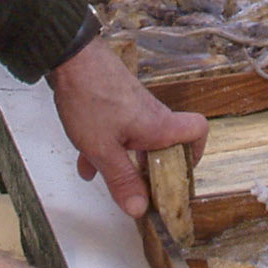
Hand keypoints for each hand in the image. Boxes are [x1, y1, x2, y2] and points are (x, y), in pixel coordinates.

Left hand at [49, 36, 207, 217]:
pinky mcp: (115, 100)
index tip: (178, 175)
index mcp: (159, 126)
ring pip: (135, 139)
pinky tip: (84, 160)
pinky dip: (105, 145)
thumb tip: (140, 210)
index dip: (195, 153)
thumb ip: (121, 180)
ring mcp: (133, 106)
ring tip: (102, 176)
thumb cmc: (91, 96)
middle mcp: (152, 114)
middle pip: (164, 143)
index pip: (197, 131)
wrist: (70, 58)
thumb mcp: (103, 149)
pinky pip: (118, 130)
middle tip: (138, 188)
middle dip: (150, 168)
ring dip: (122, 159)